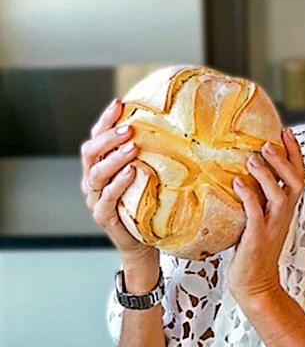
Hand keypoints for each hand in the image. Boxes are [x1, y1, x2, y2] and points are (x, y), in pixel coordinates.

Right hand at [80, 99, 155, 264]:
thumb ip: (148, 156)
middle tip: (128, 127)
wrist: (143, 243)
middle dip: (108, 137)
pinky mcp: (103, 217)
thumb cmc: (145, 205)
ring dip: (114, 157)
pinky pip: (106, 199)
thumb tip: (172, 126)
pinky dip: (118, 184)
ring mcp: (95, 199)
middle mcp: (93, 181)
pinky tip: (131, 172)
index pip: (96, 138)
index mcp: (100, 167)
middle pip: (90, 152)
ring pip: (96, 174)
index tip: (119, 103)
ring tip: (132, 146)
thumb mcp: (146, 176)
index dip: (104, 120)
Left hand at [227, 129, 304, 304]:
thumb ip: (256, 196)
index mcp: (285, 208)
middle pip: (296, 181)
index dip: (295, 153)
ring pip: (279, 195)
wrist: (255, 282)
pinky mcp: (258, 238)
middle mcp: (283, 214)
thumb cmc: (253, 249)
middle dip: (284, 160)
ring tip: (251, 159)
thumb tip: (240, 171)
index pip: (298, 176)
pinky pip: (256, 214)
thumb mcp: (259, 217)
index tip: (286, 132)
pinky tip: (238, 184)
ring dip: (266, 175)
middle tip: (268, 143)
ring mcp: (272, 226)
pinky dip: (249, 197)